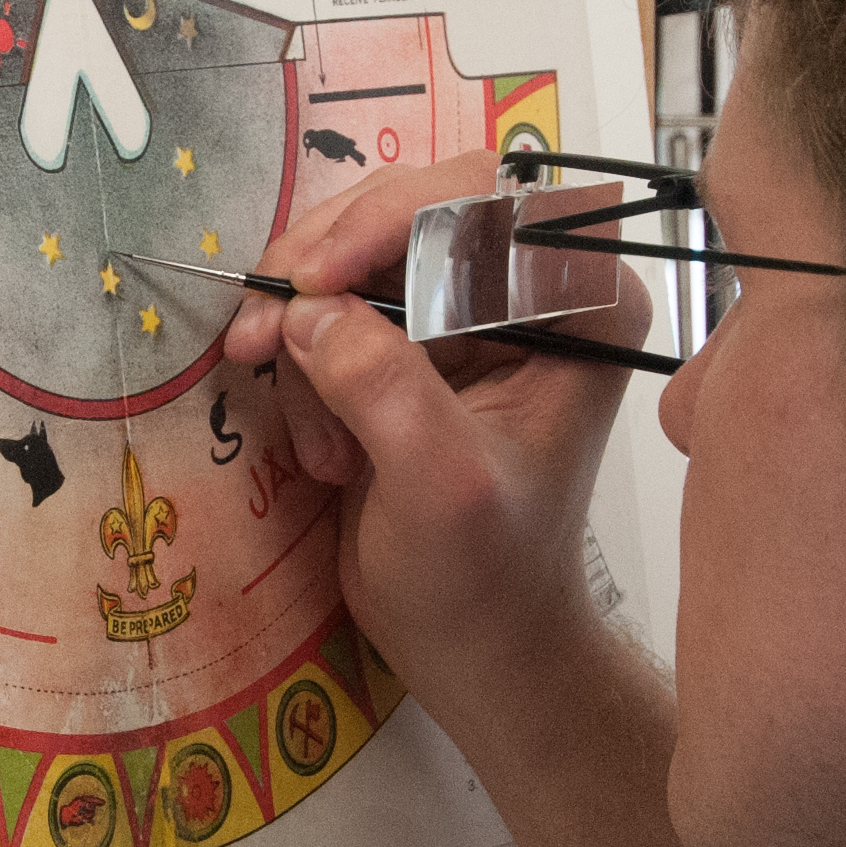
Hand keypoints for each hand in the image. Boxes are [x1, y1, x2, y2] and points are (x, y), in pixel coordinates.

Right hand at [220, 155, 646, 752]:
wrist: (477, 647)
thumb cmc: (486, 580)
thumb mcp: (442, 488)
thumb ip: (386, 389)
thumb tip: (308, 312)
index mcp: (584, 301)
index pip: (487, 199)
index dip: (391, 220)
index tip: (312, 283)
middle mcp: (536, 286)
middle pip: (414, 206)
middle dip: (327, 268)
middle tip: (260, 337)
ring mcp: (472, 308)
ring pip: (360, 250)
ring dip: (307, 332)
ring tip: (317, 445)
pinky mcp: (418, 338)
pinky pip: (336, 299)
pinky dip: (301, 355)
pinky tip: (317, 442)